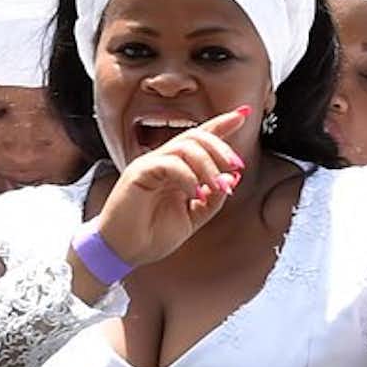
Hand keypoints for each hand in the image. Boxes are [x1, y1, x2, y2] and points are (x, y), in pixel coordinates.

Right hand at [88, 105, 252, 270]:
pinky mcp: (139, 174)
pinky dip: (188, 176)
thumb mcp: (193, 217)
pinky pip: (169, 163)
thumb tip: (232, 178)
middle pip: (196, 136)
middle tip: (236, 166)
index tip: (244, 113)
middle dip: (221, 147)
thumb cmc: (152, 235)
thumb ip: (213, 199)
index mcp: (177, 168)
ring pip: (185, 146)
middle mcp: (163, 161)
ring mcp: (150, 164)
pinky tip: (195, 193)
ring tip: (217, 187)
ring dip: (208, 165)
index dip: (222, 124)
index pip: (200, 138)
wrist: (123, 253)